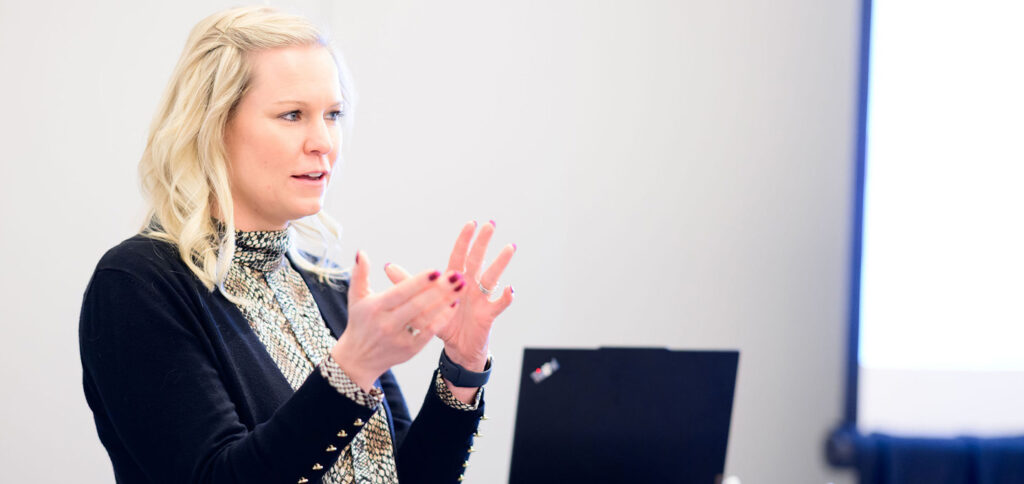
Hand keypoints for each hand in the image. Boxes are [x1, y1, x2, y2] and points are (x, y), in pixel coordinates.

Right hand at [331, 250, 464, 390]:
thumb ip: (359, 273)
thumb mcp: (356, 297)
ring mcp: (399, 338)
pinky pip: (429, 333)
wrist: (359, 358)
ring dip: (445, 302)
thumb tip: (362, 252)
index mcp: (375, 307)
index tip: (436, 271)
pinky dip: (442, 319)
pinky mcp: (410, 350)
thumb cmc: (360, 322)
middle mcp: (387, 324)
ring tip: (461, 287)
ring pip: (426, 318)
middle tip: (457, 275)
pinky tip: (454, 305)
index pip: (400, 293)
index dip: (418, 282)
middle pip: (417, 305)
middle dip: (439, 290)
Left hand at [384, 220, 515, 371]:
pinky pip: (498, 304)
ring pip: (492, 277)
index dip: (464, 240)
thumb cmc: (441, 322)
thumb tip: (388, 266)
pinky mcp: (488, 314)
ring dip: (500, 262)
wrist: (457, 348)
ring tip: (509, 248)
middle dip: (483, 242)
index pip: (459, 256)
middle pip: (477, 260)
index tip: (471, 224)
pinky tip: (510, 289)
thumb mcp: (422, 304)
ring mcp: (481, 298)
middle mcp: (470, 285)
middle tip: (490, 224)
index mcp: (454, 281)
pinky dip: (505, 297)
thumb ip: (408, 285)